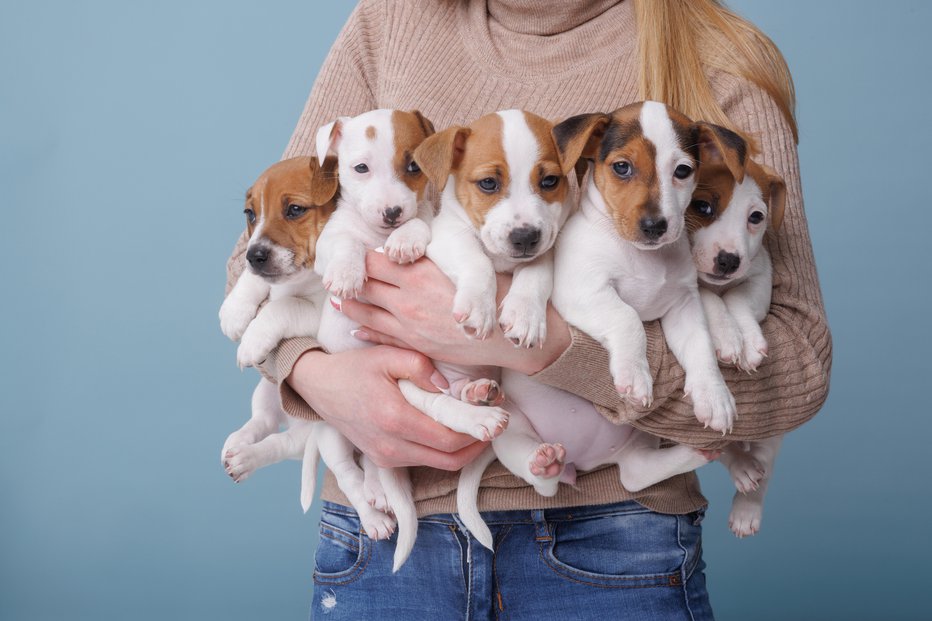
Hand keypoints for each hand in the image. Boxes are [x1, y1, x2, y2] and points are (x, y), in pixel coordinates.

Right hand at [286, 346, 487, 469]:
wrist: (319, 387)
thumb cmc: (355, 368)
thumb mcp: (388, 355)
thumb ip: (422, 367)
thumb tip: (448, 386)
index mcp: (395, 419)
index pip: (449, 440)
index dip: (477, 433)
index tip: (495, 419)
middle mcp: (390, 446)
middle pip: (449, 460)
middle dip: (476, 445)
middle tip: (493, 426)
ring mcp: (385, 457)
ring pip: (438, 465)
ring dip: (461, 451)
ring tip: (476, 427)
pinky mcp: (383, 461)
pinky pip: (422, 462)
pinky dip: (441, 451)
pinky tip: (450, 431)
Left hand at [338, 251, 571, 374]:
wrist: (502, 334)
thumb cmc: (487, 294)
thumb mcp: (457, 266)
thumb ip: (426, 261)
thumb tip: (398, 254)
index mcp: (419, 272)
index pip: (375, 260)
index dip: (360, 257)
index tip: (353, 256)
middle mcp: (407, 297)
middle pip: (365, 285)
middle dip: (350, 280)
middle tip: (336, 276)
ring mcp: (407, 322)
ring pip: (365, 311)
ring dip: (350, 304)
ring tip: (339, 298)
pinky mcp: (412, 343)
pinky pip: (378, 336)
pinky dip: (363, 331)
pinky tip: (354, 329)